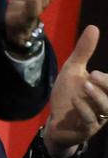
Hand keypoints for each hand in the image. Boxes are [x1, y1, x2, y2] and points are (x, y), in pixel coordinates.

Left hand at [43, 26, 107, 157]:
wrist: (55, 122)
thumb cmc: (68, 95)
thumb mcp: (73, 71)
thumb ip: (84, 52)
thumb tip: (94, 27)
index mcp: (107, 91)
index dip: (107, 80)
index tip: (94, 73)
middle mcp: (106, 106)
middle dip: (106, 85)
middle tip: (93, 74)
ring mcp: (97, 119)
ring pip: (106, 110)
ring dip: (96, 97)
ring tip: (85, 85)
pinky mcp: (86, 130)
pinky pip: (90, 122)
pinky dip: (84, 110)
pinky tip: (75, 100)